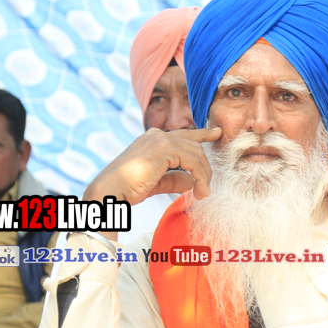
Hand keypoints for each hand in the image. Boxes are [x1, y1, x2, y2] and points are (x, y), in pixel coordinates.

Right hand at [82, 128, 222, 237]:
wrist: (110, 191)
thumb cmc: (128, 188)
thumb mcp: (157, 181)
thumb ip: (175, 179)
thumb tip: (192, 181)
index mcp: (153, 139)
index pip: (184, 135)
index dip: (203, 134)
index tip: (216, 133)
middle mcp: (158, 134)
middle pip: (195, 147)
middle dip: (204, 168)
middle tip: (206, 188)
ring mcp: (161, 139)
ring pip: (197, 154)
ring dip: (204, 176)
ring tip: (202, 193)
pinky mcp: (164, 148)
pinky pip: (193, 161)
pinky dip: (200, 177)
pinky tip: (199, 191)